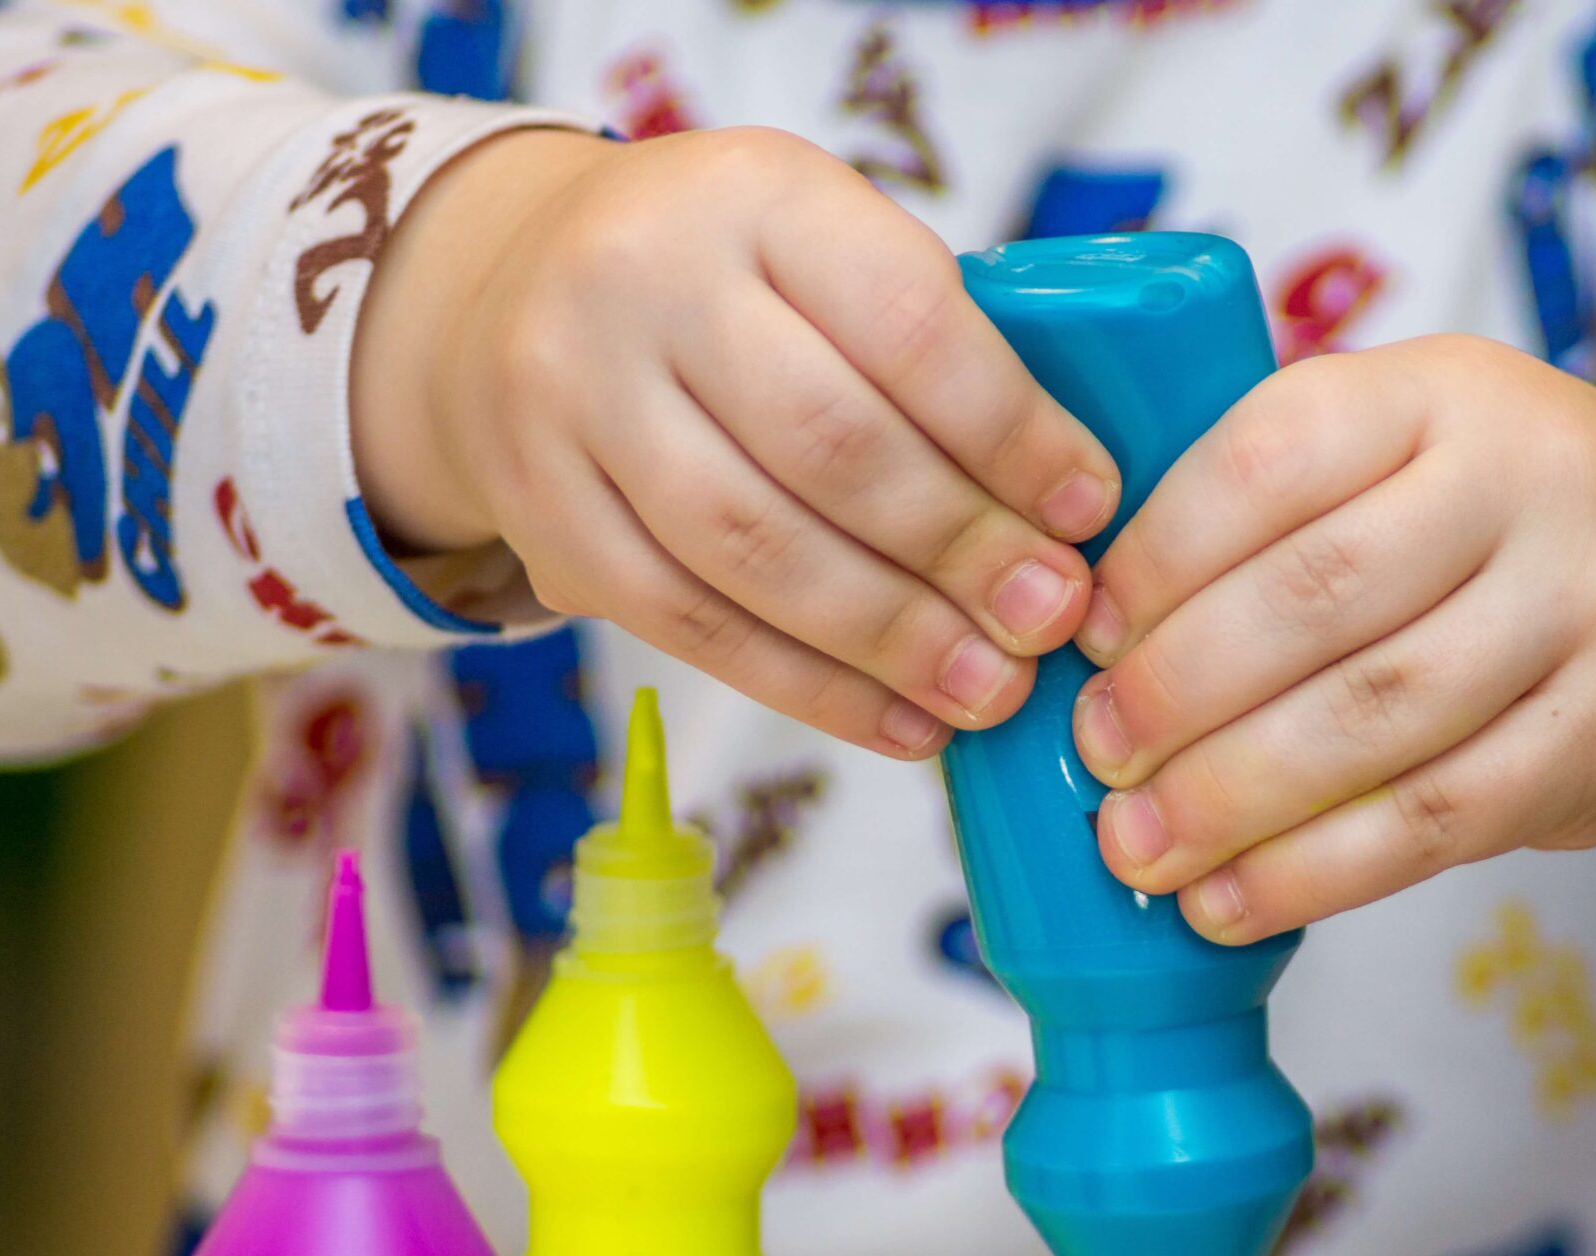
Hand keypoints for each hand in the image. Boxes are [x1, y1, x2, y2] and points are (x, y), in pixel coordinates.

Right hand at [354, 127, 1119, 757]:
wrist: (509, 286)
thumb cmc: (731, 280)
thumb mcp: (821, 244)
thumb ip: (931, 344)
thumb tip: (1067, 516)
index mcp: (756, 194)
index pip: (907, 321)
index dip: (1010, 430)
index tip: (1086, 509)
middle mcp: (646, 281)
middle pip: (831, 446)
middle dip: (961, 550)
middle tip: (1052, 618)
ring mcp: (574, 399)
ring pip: (755, 550)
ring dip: (893, 640)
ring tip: (990, 688)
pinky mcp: (542, 513)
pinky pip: (689, 625)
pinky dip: (810, 689)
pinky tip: (901, 722)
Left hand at [1069, 334, 1595, 941]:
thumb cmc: (1491, 523)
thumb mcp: (1404, 449)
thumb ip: (1273, 506)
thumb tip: (1085, 632)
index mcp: (1442, 388)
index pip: (1274, 457)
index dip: (1160, 555)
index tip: (1088, 634)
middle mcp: (1530, 479)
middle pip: (1318, 596)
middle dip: (1180, 689)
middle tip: (1097, 754)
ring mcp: (1588, 608)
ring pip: (1373, 719)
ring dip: (1231, 798)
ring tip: (1137, 845)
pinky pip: (1437, 818)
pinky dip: (1315, 873)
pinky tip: (1229, 902)